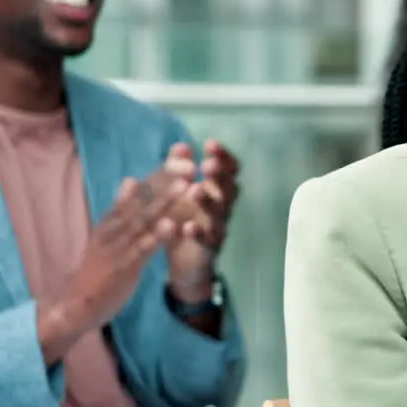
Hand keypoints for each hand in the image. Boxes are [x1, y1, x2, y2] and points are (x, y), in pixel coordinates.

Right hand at [41, 163, 192, 358]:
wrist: (74, 305)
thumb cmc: (97, 269)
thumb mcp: (108, 233)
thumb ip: (122, 208)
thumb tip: (130, 180)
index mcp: (114, 219)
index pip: (140, 190)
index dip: (162, 173)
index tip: (184, 157)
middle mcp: (115, 228)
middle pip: (143, 199)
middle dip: (167, 180)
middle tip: (191, 163)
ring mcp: (118, 247)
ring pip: (144, 220)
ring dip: (165, 202)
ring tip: (185, 185)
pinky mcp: (122, 268)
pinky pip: (141, 250)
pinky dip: (156, 237)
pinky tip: (172, 225)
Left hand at [165, 140, 240, 299]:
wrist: (184, 262)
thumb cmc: (184, 219)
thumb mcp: (178, 193)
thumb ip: (180, 169)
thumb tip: (182, 146)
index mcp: (216, 190)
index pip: (228, 170)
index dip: (223, 157)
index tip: (210, 144)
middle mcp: (222, 207)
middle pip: (229, 188)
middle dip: (219, 175)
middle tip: (207, 165)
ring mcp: (218, 228)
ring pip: (220, 213)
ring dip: (208, 201)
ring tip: (195, 191)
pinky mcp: (209, 249)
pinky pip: (207, 240)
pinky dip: (198, 233)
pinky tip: (187, 227)